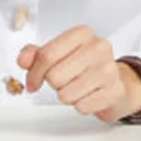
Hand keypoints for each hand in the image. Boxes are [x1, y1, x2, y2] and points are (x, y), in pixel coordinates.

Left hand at [17, 26, 140, 122]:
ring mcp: (109, 69)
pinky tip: (88, 96)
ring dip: (66, 96)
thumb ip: (35, 54)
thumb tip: (23, 60)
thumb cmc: (84, 66)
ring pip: (66, 94)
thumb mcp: (59, 53)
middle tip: (65, 80)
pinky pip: (82, 107)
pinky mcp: (115, 91)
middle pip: (55, 76)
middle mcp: (98, 47)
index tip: (32, 82)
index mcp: (82, 33)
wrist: (117, 82)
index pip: (47, 55)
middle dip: (54, 84)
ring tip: (76, 87)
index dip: (34, 73)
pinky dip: (80, 105)